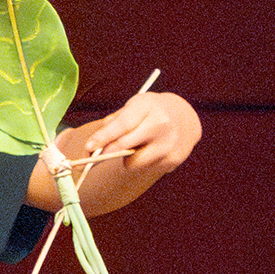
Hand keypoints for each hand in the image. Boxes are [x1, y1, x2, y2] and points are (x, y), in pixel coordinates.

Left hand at [58, 89, 198, 181]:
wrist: (185, 117)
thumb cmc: (150, 111)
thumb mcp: (134, 106)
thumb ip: (115, 122)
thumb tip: (93, 146)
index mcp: (148, 106)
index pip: (123, 125)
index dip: (104, 137)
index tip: (89, 147)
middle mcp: (161, 125)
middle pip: (126, 145)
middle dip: (107, 152)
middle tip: (94, 155)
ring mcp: (169, 144)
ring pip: (133, 162)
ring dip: (128, 157)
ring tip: (137, 144)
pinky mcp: (173, 160)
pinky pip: (146, 167)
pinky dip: (143, 160)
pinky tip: (152, 148)